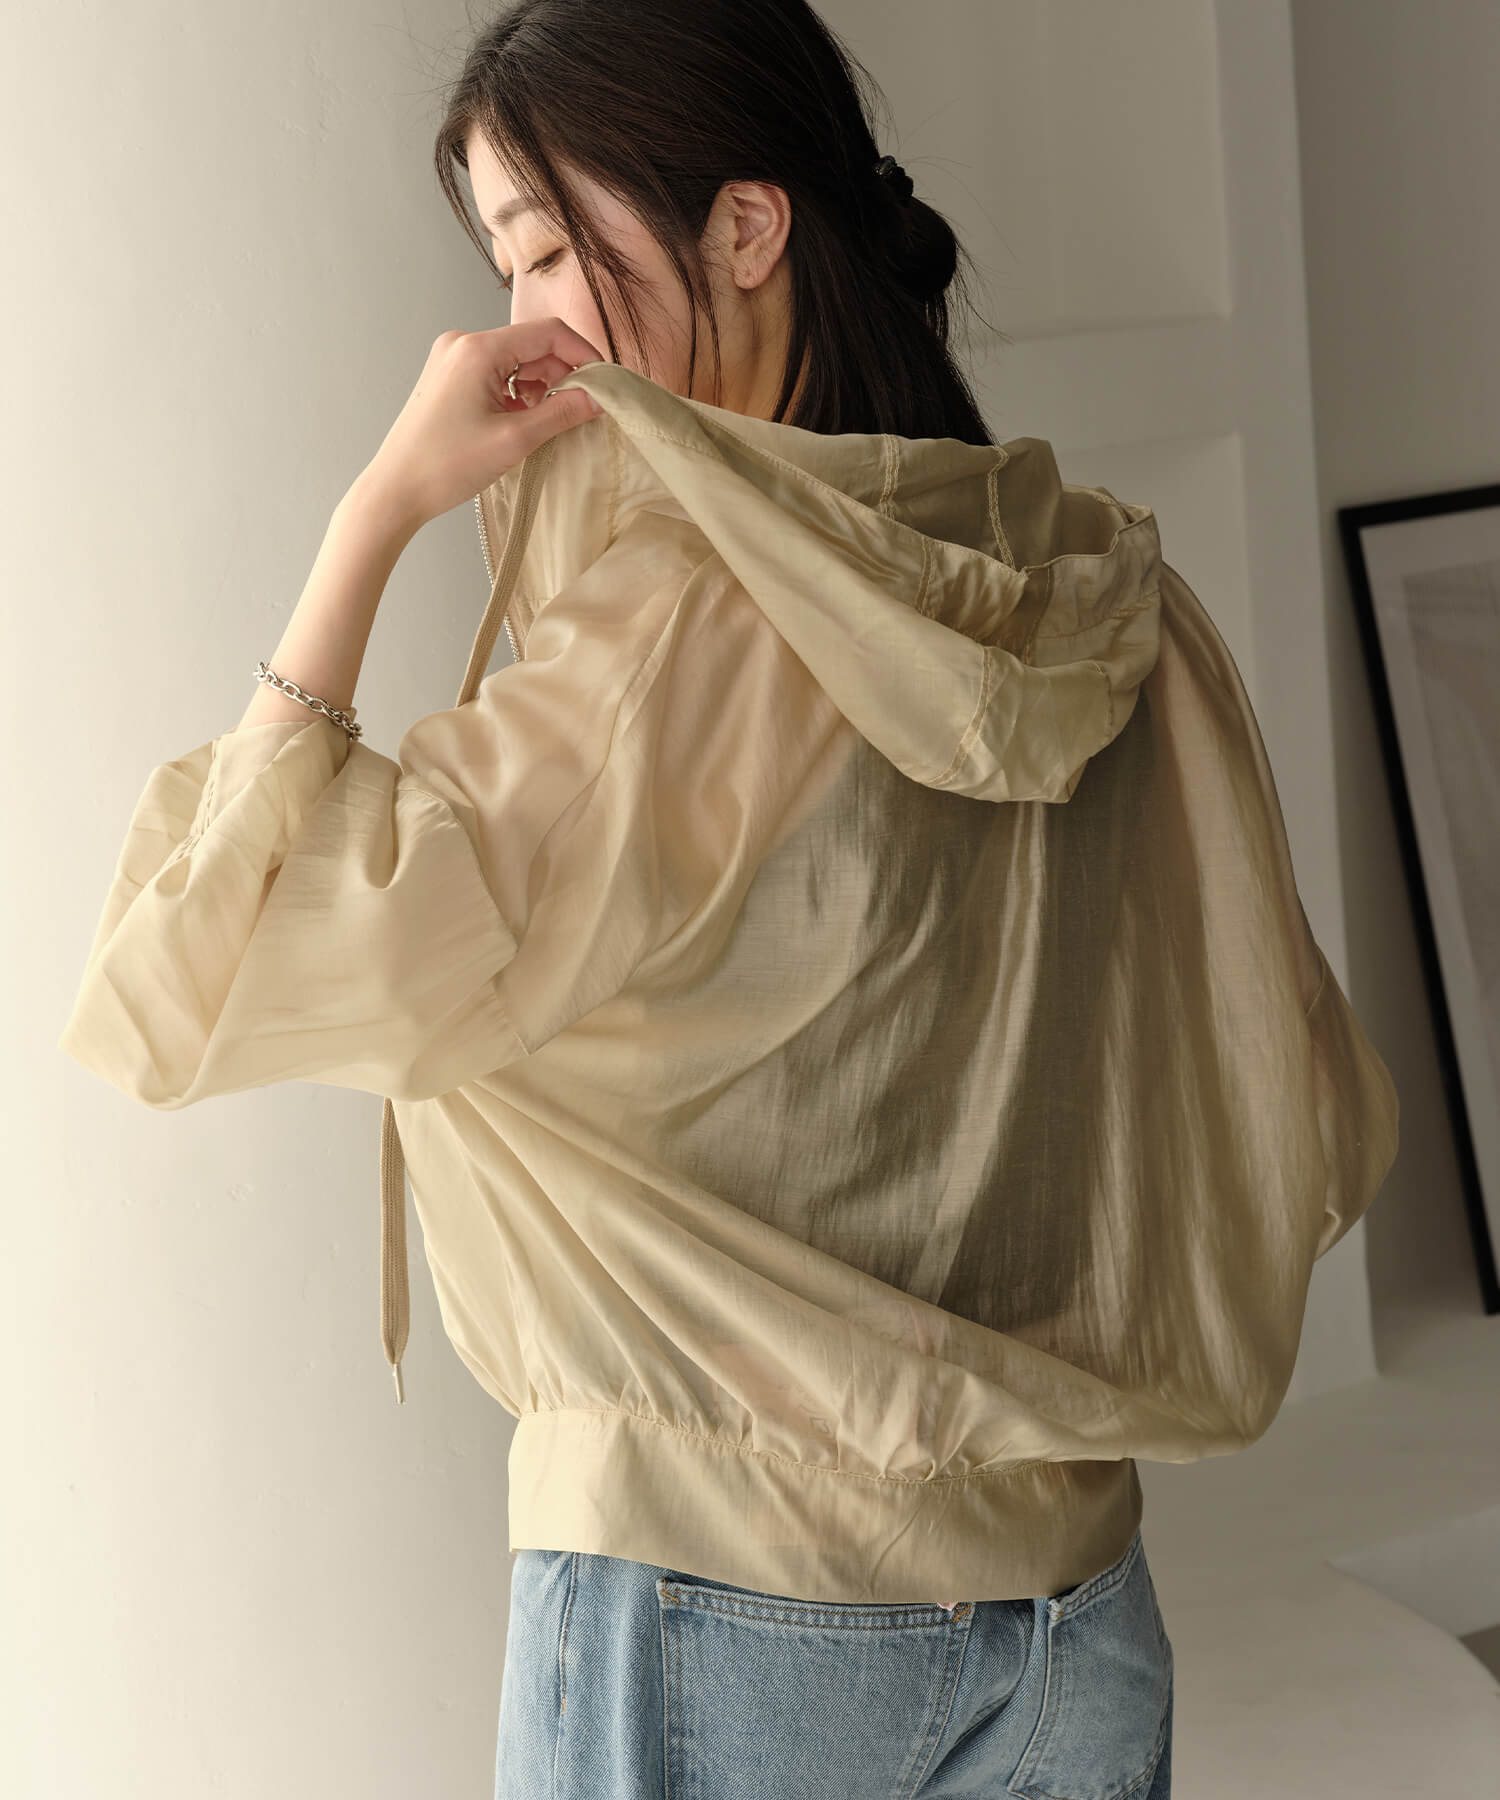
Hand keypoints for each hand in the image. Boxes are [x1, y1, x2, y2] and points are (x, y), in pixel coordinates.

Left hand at [358, 317, 605, 532]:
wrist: (395, 490)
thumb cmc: (446, 466)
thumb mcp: (514, 440)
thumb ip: (561, 413)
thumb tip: (598, 399)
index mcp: (477, 349)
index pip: (547, 332)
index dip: (583, 353)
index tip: (604, 382)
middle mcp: (462, 343)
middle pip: (531, 345)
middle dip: (562, 374)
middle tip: (581, 410)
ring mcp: (453, 359)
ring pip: (516, 361)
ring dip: (540, 386)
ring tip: (546, 422)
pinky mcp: (449, 377)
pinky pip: (497, 374)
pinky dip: (517, 393)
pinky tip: (521, 421)